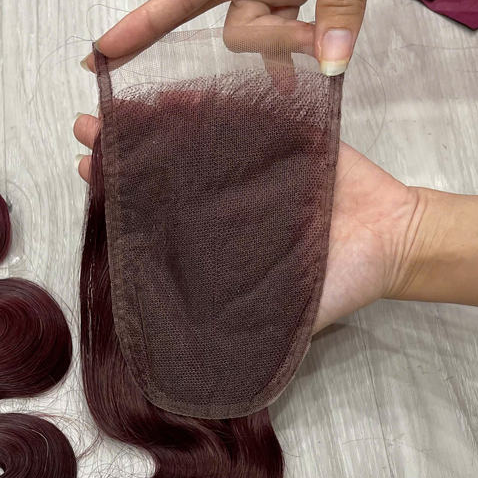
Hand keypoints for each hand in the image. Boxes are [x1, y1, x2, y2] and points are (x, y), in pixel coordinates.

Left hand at [74, 115, 419, 330]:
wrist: (390, 241)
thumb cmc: (334, 286)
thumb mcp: (278, 321)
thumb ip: (236, 338)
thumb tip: (186, 383)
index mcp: (214, 248)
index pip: (156, 224)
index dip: (122, 203)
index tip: (89, 179)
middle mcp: (223, 208)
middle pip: (163, 178)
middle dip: (124, 156)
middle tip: (87, 132)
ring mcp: (249, 172)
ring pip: (191, 145)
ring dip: (154, 125)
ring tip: (113, 108)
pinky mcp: (279, 142)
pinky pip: (240, 117)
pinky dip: (210, 105)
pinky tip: (175, 94)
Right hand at [82, 0, 367, 77]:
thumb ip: (339, 5)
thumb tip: (331, 64)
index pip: (175, 1)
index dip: (135, 29)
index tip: (98, 55)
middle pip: (233, 32)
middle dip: (265, 42)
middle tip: (220, 52)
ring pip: (260, 36)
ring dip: (290, 41)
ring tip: (325, 36)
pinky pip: (282, 35)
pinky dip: (295, 50)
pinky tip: (315, 69)